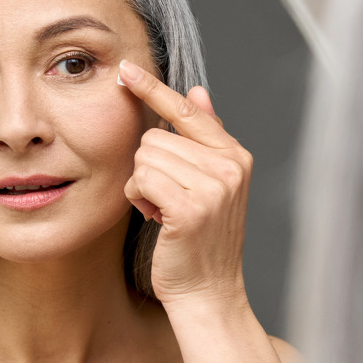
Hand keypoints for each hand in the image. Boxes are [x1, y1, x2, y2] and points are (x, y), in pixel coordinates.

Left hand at [119, 59, 252, 306]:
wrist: (208, 291)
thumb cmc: (201, 240)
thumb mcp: (211, 184)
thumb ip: (204, 138)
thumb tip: (197, 91)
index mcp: (235, 156)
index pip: (188, 112)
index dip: (154, 90)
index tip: (127, 71)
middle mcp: (230, 166)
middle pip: (154, 138)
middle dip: (148, 169)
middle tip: (166, 201)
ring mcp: (214, 187)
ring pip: (144, 158)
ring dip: (142, 186)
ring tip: (163, 211)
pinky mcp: (190, 208)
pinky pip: (140, 180)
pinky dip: (138, 199)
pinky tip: (155, 219)